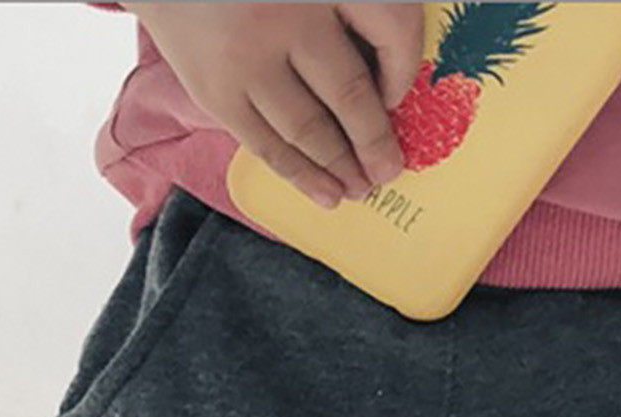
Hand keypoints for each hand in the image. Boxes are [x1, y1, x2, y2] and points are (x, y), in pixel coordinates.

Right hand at [125, 3, 422, 207]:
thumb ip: (342, 11)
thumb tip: (382, 82)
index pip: (391, 24)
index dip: (404, 67)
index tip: (399, 97)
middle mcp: (288, 13)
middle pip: (348, 91)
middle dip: (374, 141)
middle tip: (389, 170)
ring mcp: (249, 57)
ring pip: (309, 128)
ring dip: (341, 166)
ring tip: (360, 188)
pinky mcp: (217, 91)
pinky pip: (268, 145)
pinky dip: (301, 175)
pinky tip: (326, 194)